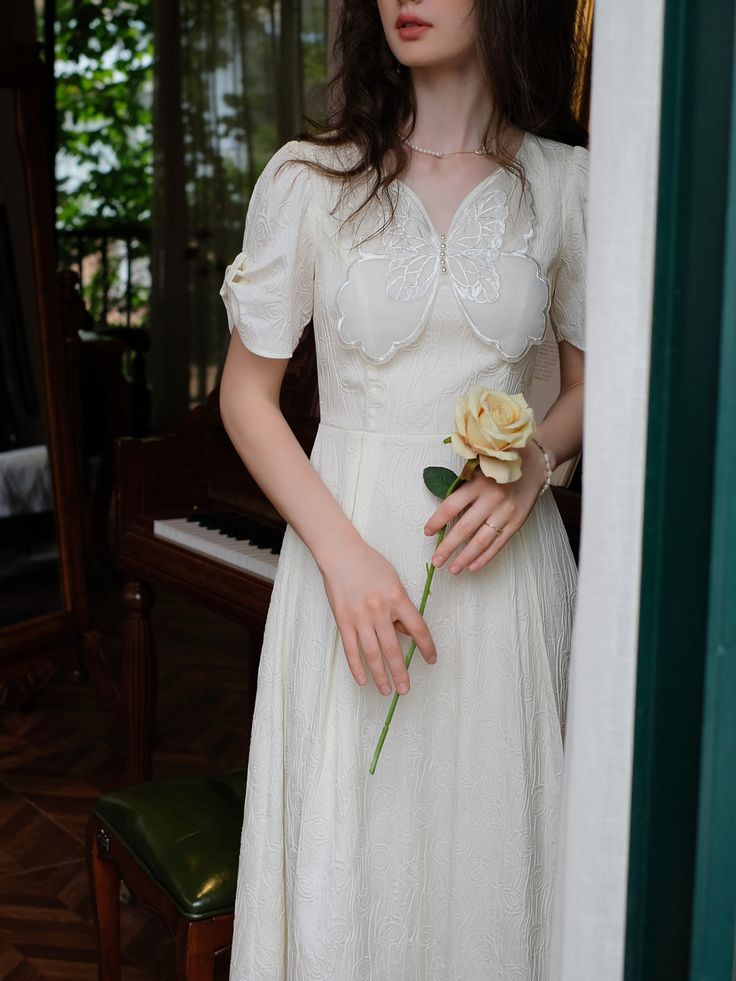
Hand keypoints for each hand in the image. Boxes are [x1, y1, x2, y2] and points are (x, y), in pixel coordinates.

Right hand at [320, 541, 437, 695]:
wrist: (341, 553)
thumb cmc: (370, 564)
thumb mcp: (393, 580)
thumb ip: (400, 606)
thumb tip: (405, 632)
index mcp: (397, 597)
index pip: (417, 628)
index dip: (426, 646)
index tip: (431, 659)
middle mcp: (379, 610)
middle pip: (393, 648)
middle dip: (400, 672)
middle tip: (406, 689)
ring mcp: (360, 617)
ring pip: (372, 653)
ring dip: (380, 675)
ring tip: (387, 690)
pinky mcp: (343, 620)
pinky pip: (351, 648)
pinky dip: (356, 667)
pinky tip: (363, 680)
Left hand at [423, 445, 546, 573]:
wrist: (535, 464)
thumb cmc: (500, 464)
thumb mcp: (479, 466)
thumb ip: (463, 484)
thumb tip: (442, 509)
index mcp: (477, 484)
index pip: (451, 506)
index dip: (437, 521)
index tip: (427, 532)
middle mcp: (491, 499)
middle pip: (465, 528)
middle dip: (448, 547)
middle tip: (436, 561)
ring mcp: (505, 512)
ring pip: (481, 540)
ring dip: (465, 558)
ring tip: (452, 569)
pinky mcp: (517, 522)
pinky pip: (499, 544)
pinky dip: (485, 557)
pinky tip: (472, 567)